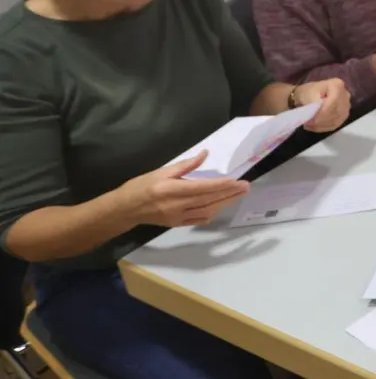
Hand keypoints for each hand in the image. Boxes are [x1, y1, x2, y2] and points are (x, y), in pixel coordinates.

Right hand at [119, 155, 249, 227]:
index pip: (202, 187)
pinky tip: (222, 205)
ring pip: (207, 211)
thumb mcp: (161, 171)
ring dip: (224, 203)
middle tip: (246, 186)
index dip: (220, 185)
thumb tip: (205, 154)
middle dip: (229, 193)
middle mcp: (176, 205)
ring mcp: (177, 217)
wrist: (125, 209)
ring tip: (238, 194)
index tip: (236, 180)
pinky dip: (213, 212)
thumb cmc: (141, 186)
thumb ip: (185, 165)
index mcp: (171, 189)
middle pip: (208, 200)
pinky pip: (199, 219)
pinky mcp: (177, 224)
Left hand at [293, 79, 350, 131]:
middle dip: (321, 120)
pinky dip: (324, 127)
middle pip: (336, 112)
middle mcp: (346, 95)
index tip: (309, 120)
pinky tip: (315, 127)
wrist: (309, 94)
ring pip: (336, 120)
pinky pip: (336, 124)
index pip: (333, 103)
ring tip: (309, 126)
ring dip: (322, 125)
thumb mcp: (308, 93)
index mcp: (338, 85)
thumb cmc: (307, 91)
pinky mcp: (344, 115)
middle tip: (308, 124)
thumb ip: (314, 103)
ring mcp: (347, 106)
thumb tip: (317, 114)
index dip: (322, 113)